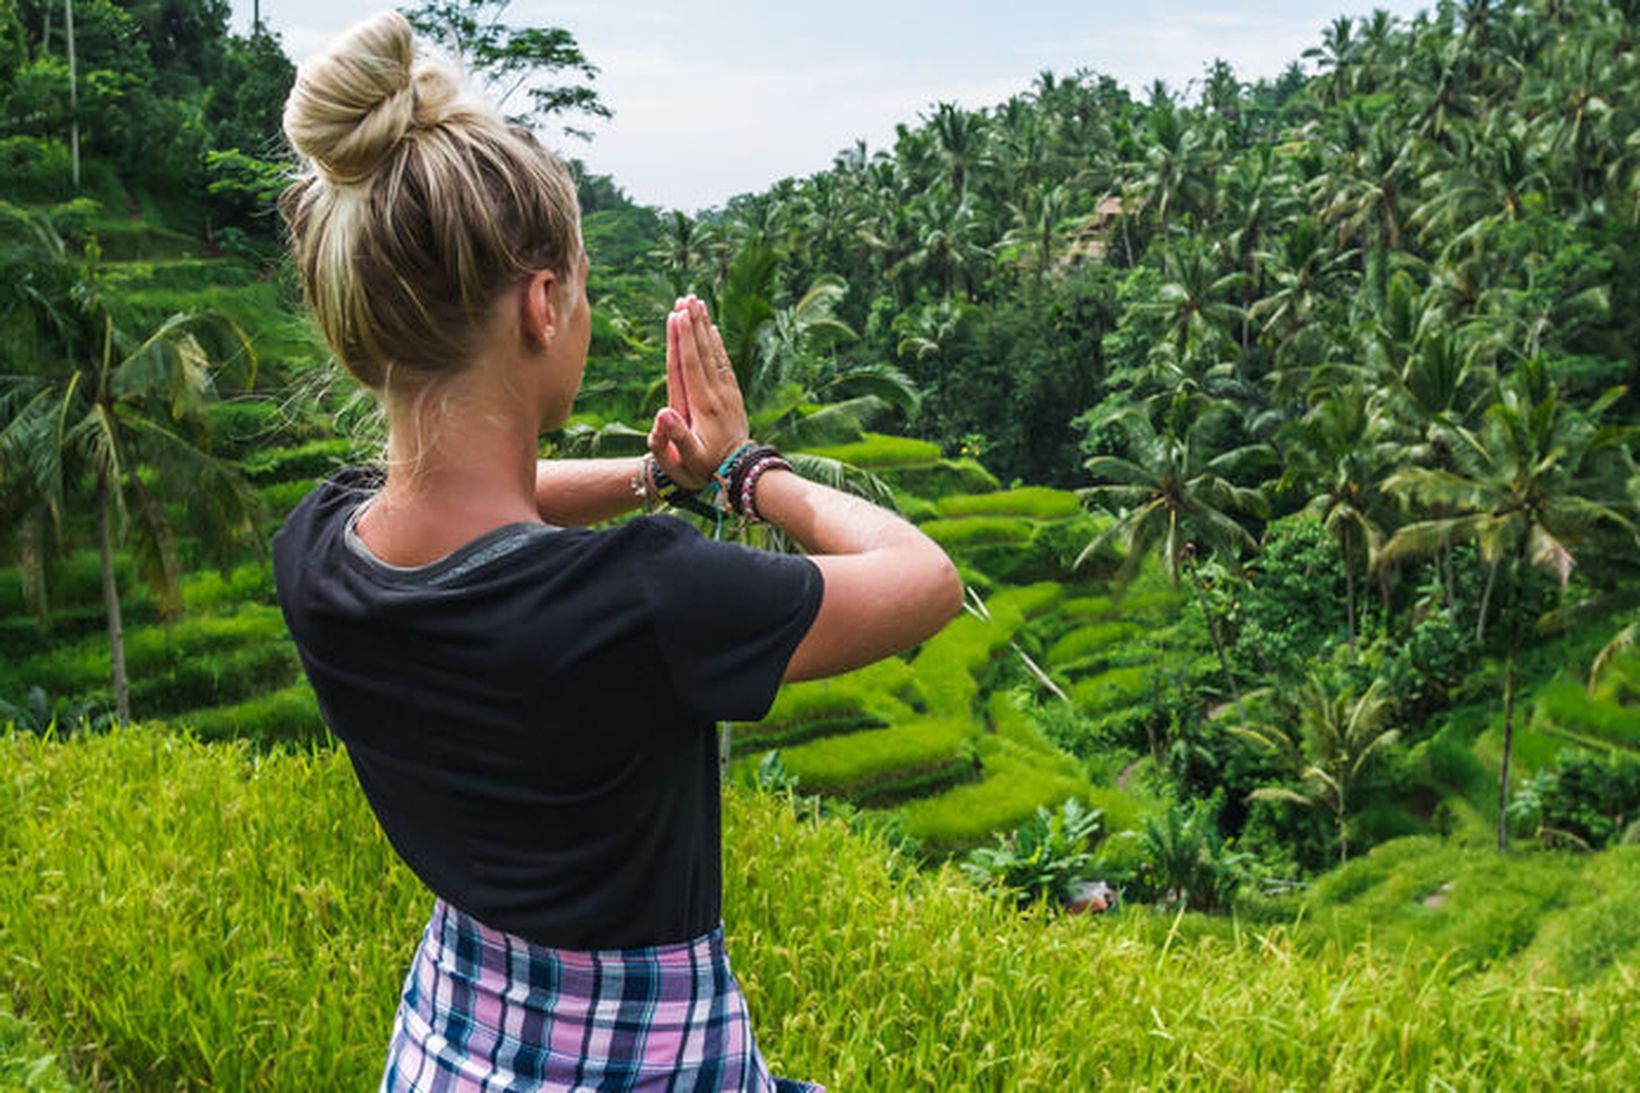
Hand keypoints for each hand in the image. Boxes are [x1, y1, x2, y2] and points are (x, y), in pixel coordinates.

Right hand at [648, 296, 748, 490]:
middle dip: (693, 324)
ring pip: (714, 353)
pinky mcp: (733, 396)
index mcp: (701, 405)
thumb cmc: (705, 470)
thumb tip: (662, 412)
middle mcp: (715, 394)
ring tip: (698, 303)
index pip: (688, 365)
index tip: (676, 315)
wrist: (740, 476)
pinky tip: (713, 329)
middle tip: (686, 298)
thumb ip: (674, 438)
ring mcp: (726, 393)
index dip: (682, 340)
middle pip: (702, 352)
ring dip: (705, 327)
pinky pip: (724, 363)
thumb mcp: (686, 460)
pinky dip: (718, 344)